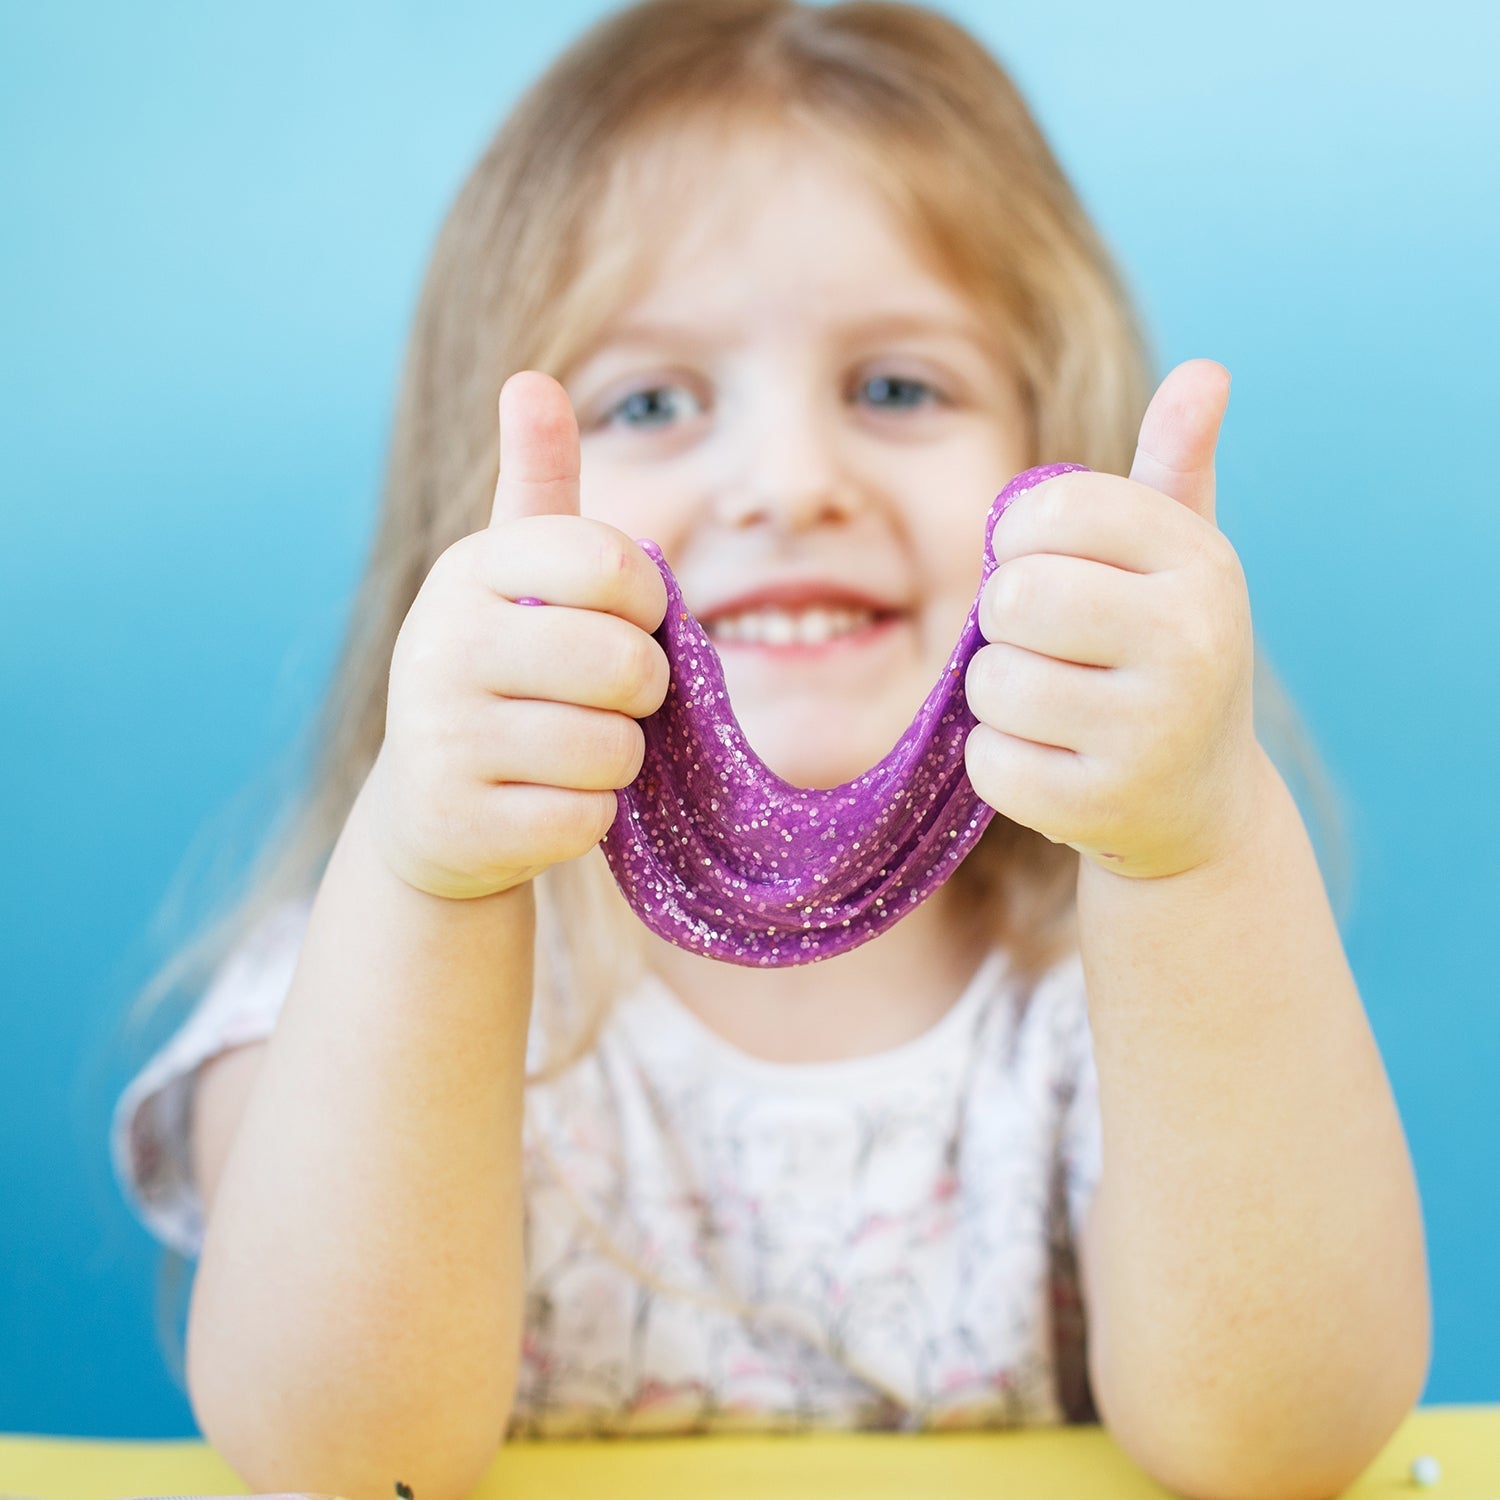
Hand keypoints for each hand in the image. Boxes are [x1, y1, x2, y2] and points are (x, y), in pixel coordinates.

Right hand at [365, 370, 669, 899]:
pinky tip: (540, 800)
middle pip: (626, 666)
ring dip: (615, 759)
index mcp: (469, 570)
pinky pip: (587, 818)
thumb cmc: (502, 672)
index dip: (648, 604)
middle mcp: (441, 645)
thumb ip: (538, 483)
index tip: (626, 620)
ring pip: (613, 750)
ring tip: (564, 749)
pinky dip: (587, 816)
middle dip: (641, 692)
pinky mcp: (458, 823)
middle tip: (601, 699)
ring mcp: (441, 739)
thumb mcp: (513, 575)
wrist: (432, 807)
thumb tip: (531, 378)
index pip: (613, 564)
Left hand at [964, 359, 1261, 879]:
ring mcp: (1151, 730)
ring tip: (1060, 710)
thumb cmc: (1164, 656)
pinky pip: (987, 761)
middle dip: (1006, 621)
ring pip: (990, 682)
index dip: (1022, 539)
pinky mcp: (1101, 806)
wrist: (1198, 807)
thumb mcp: (1179, 561)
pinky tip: (1056, 766)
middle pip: (1012, 595)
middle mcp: (1190, 641)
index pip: (1053, 507)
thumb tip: (1206, 371)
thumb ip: (1176, 467)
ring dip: (1001, 697)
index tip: (1050, 568)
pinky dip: (1000, 764)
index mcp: (1202, 562)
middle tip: (1052, 648)